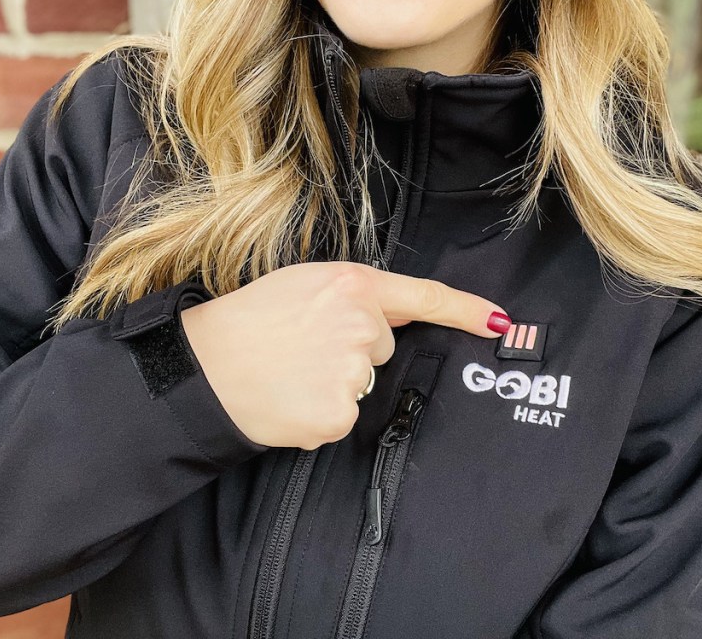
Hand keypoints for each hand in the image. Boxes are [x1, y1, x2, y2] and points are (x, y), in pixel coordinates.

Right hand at [180, 261, 509, 449]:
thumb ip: (350, 296)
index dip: (466, 310)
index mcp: (351, 284)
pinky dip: (321, 415)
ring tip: (289, 372)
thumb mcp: (301, 285)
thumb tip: (385, 319)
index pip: (423, 297)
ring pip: (363, 385)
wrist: (202, 369)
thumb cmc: (246, 322)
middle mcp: (360, 325)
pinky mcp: (339, 413)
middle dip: (353, 352)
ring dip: (334, 384)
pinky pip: (344, 418)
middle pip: (383, 348)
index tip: (500, 323)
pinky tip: (290, 400)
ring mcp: (352, 371)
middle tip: (301, 348)